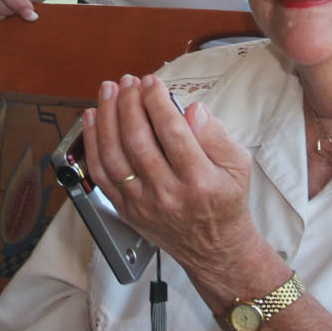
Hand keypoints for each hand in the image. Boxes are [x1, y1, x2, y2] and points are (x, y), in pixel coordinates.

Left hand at [82, 73, 258, 283]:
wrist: (213, 249)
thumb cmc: (226, 200)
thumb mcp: (239, 165)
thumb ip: (216, 134)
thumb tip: (193, 110)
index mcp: (199, 180)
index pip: (172, 131)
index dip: (157, 101)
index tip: (151, 82)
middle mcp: (167, 194)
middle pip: (138, 140)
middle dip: (129, 103)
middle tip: (128, 81)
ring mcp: (142, 204)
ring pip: (114, 155)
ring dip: (107, 117)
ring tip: (108, 91)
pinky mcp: (126, 209)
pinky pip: (101, 174)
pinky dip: (93, 143)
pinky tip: (93, 118)